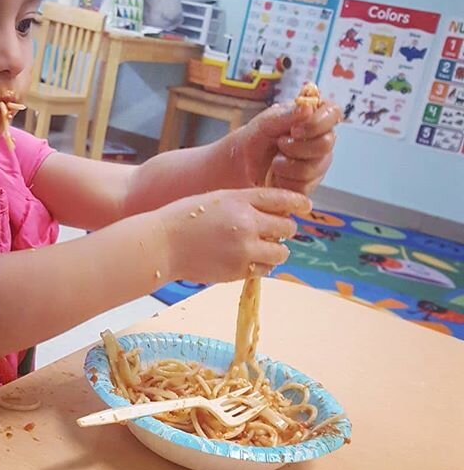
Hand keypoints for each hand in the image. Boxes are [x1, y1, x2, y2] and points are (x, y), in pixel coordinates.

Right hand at [158, 187, 310, 283]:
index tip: (306, 207)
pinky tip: (246, 260)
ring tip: (261, 249)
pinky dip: (260, 266)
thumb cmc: (185, 218)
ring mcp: (244, 250)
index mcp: (240, 200)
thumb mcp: (217, 199)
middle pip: (287, 228)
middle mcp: (246, 224)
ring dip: (276, 251)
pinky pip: (263, 271)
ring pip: (281, 253)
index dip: (298, 203)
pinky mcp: (237, 271)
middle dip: (284, 230)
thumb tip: (275, 214)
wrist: (163, 244)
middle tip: (274, 231)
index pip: (281, 199)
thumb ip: (246, 203)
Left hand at [220, 100, 341, 193]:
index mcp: (314, 118)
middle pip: (326, 144)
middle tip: (280, 144)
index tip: (296, 129)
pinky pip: (305, 186)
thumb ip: (286, 115)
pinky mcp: (309, 184)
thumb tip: (308, 108)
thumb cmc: (256, 138)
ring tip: (276, 161)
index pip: (333, 113)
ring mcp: (317, 164)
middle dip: (298, 146)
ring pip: (315, 167)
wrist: (241, 166)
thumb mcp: (265, 122)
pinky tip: (277, 175)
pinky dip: (285, 181)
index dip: (318, 122)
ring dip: (289, 165)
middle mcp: (320, 140)